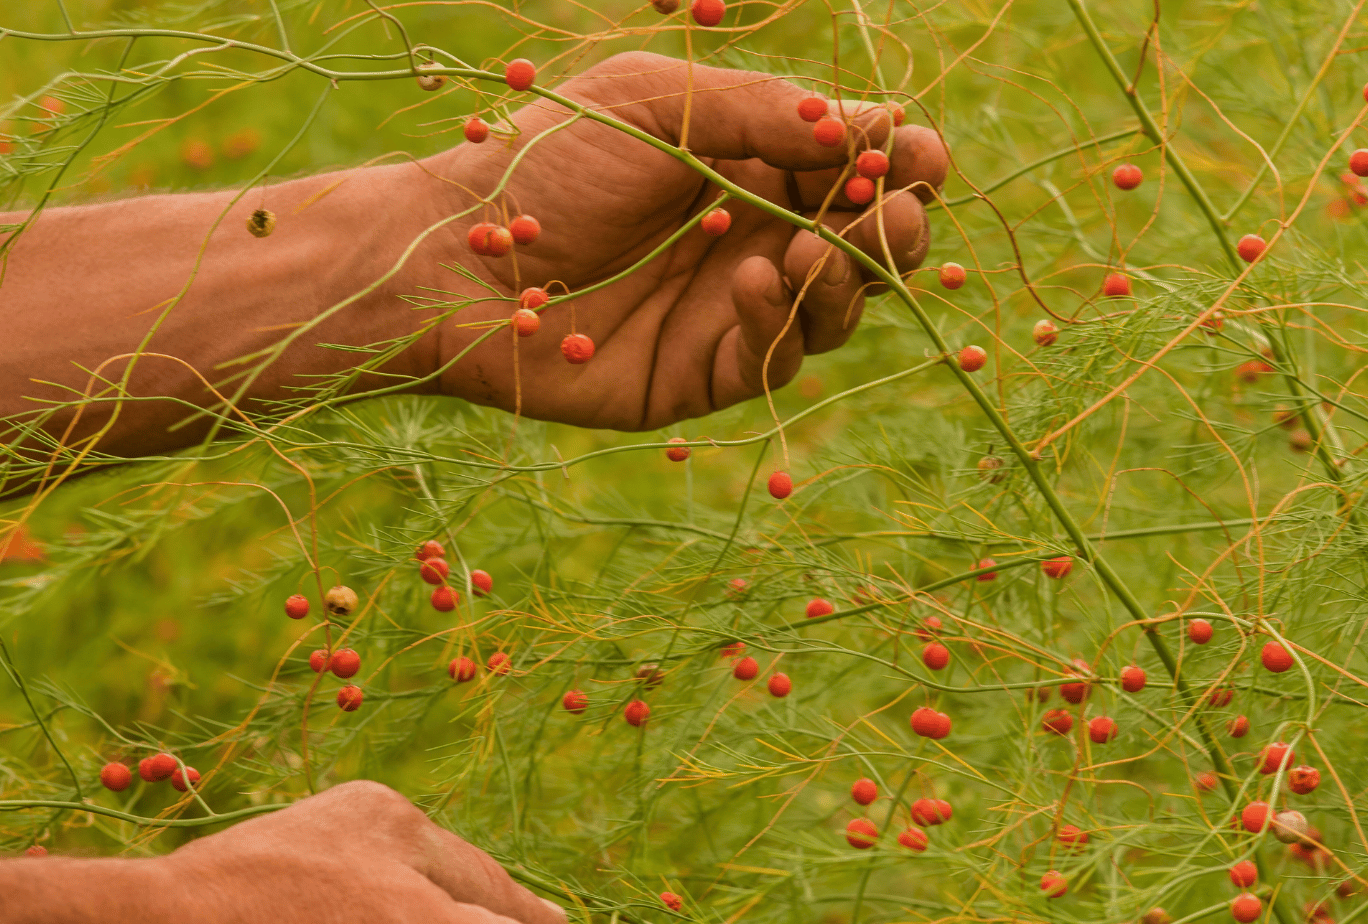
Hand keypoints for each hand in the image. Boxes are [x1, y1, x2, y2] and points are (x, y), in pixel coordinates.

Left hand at [413, 51, 947, 428]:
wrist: (451, 258)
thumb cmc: (544, 164)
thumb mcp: (659, 105)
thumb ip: (761, 112)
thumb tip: (869, 127)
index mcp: (756, 159)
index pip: (863, 162)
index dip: (903, 160)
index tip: (916, 158)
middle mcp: (761, 233)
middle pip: (872, 239)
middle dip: (899, 225)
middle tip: (892, 212)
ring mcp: (737, 307)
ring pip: (839, 305)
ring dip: (850, 276)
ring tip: (818, 249)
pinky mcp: (706, 374)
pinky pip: (775, 356)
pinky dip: (782, 319)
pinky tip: (760, 281)